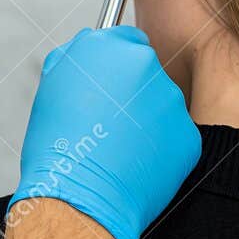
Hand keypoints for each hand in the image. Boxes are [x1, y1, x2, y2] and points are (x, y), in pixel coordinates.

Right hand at [8, 26, 200, 238]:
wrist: (78, 198)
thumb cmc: (56, 150)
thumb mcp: (51, 89)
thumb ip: (76, 62)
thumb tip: (89, 55)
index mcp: (104, 46)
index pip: (125, 40)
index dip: (116, 68)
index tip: (110, 87)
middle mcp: (142, 62)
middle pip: (145, 72)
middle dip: (132, 94)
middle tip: (108, 125)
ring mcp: (170, 98)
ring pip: (162, 106)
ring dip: (147, 122)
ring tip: (117, 150)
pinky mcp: (187, 133)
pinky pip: (174, 138)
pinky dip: (160, 151)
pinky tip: (135, 166)